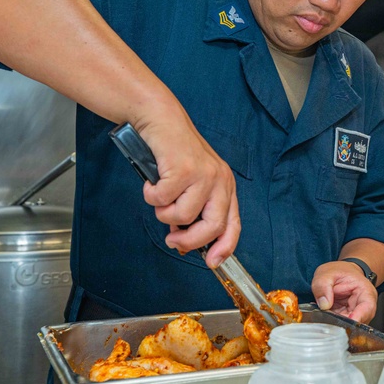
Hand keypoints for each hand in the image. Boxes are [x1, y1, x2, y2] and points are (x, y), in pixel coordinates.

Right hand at [132, 104, 240, 268]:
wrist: (162, 121)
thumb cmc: (174, 153)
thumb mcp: (193, 182)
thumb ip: (194, 208)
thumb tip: (184, 240)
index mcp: (225, 186)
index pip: (233, 224)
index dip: (224, 248)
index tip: (211, 262)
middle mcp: (220, 180)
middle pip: (212, 227)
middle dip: (189, 240)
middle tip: (172, 239)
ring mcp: (204, 174)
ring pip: (182, 216)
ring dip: (163, 212)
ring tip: (159, 194)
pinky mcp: (184, 169)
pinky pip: (162, 199)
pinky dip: (151, 194)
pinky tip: (153, 181)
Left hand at [311, 261, 377, 323]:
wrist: (340, 272)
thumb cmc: (339, 271)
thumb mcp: (327, 273)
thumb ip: (323, 286)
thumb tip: (324, 304)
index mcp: (365, 292)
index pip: (367, 308)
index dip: (358, 317)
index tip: (347, 322)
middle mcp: (363, 305)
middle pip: (358, 321)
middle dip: (343, 323)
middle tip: (329, 320)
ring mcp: (355, 313)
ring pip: (348, 325)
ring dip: (336, 324)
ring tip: (326, 315)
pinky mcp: (346, 318)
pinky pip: (341, 324)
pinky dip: (332, 322)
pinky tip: (325, 316)